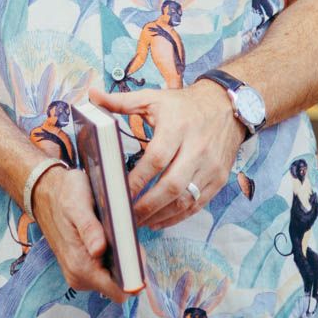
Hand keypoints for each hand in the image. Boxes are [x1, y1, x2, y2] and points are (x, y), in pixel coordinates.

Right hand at [29, 164, 128, 301]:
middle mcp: (80, 277)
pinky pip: (106, 270)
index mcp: (80, 267)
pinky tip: (108, 236)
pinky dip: (113, 256)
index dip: (134, 274)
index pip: (119, 290)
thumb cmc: (63, 194)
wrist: (45, 193)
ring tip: (115, 233)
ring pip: (115, 278)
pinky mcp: (82, 268)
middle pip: (120, 285)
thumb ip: (89, 229)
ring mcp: (80, 274)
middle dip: (129, 264)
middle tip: (126, 235)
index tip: (137, 251)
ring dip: (121, 259)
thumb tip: (99, 250)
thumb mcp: (78, 204)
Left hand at [92, 83, 243, 228]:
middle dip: (148, 206)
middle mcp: (197, 148)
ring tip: (139, 223)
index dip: (138, 179)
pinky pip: (198, 204)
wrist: (225, 106)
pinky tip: (159, 220)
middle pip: (172, 185)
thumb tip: (92, 95)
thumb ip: (120, 102)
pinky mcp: (219, 178)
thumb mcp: (153, 98)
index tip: (119, 192)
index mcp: (177, 127)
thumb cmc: (183, 105)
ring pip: (186, 199)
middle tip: (126, 216)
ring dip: (161, 215)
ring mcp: (210, 166)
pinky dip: (178, 217)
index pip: (156, 158)